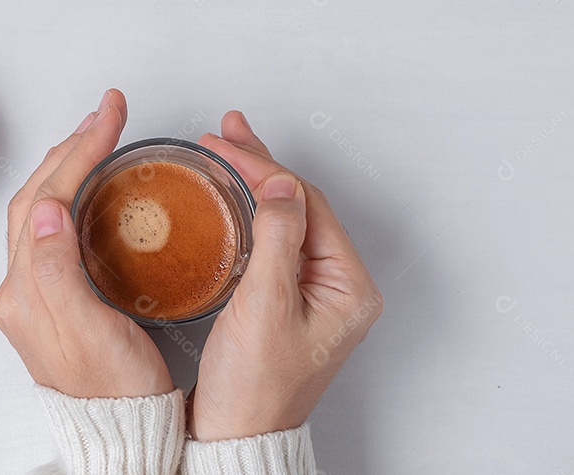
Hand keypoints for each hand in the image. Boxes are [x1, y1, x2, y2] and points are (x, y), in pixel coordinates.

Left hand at [0, 90, 173, 398]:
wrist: (122, 431)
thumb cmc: (115, 391)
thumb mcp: (89, 332)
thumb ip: (57, 272)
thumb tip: (46, 211)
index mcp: (26, 293)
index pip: (45, 199)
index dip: (78, 152)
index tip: (109, 119)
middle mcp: (22, 290)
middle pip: (37, 197)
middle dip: (71, 148)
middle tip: (107, 115)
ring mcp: (35, 294)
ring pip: (43, 211)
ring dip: (68, 167)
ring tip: (98, 137)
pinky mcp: (54, 300)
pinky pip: (53, 232)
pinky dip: (72, 197)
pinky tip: (91, 191)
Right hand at [189, 111, 383, 440]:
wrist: (235, 434)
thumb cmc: (253, 388)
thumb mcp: (264, 307)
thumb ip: (275, 239)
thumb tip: (278, 184)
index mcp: (348, 287)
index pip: (307, 204)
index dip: (264, 167)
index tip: (226, 144)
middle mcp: (338, 286)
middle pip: (300, 205)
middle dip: (259, 165)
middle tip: (225, 132)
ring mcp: (313, 292)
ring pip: (285, 218)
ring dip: (254, 183)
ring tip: (226, 149)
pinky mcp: (288, 299)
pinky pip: (273, 241)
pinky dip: (249, 212)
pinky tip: (231, 198)